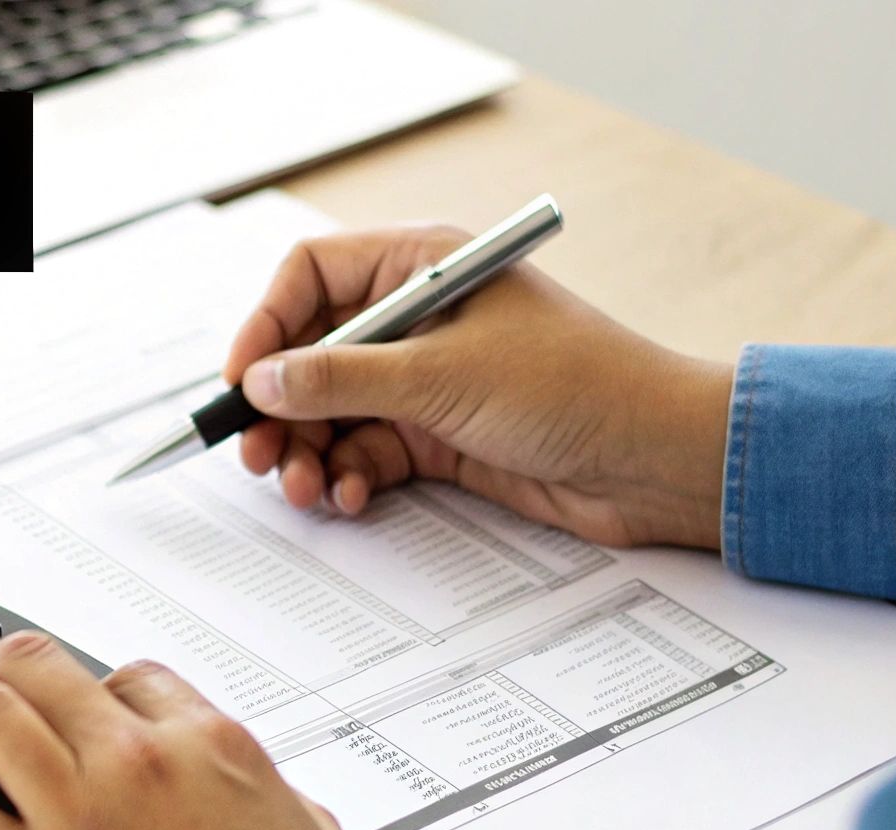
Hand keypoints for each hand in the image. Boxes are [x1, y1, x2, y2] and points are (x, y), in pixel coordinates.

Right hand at [224, 226, 732, 548]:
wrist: (655, 459)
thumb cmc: (575, 387)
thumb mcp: (439, 377)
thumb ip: (339, 378)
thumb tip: (261, 381)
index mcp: (420, 267)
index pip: (310, 277)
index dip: (265, 326)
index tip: (240, 382)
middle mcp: (417, 317)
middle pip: (310, 352)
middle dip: (280, 406)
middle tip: (257, 454)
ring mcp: (426, 378)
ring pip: (332, 410)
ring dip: (308, 450)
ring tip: (303, 487)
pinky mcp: (439, 434)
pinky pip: (366, 450)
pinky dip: (348, 474)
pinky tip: (350, 495)